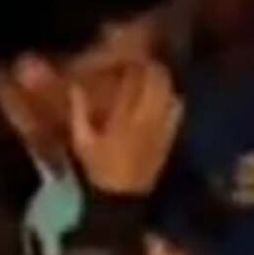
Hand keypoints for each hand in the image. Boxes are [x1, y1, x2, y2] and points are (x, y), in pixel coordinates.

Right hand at [69, 62, 184, 194]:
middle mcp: (150, 118)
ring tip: (150, 74)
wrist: (123, 197)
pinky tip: (162, 96)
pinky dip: (171, 97)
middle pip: (158, 79)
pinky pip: (177, 108)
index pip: (135, 79)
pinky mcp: (170, 135)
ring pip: (170, 91)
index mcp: (126, 117)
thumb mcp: (82, 140)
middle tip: (139, 61)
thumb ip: (79, 110)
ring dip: (162, 79)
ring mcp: (164, 126)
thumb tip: (76, 86)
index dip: (131, 62)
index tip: (122, 57)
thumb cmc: (99, 168)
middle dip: (150, 66)